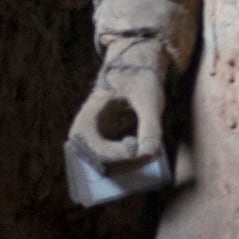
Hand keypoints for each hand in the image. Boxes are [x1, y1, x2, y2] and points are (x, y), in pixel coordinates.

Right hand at [71, 48, 167, 177]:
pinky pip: (118, 165)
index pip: (98, 153)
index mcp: (84, 125)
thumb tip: (150, 153)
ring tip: (154, 149)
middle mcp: (83, 141)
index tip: (142, 146)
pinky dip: (135, 162)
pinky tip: (150, 151)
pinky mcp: (105, 149)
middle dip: (132, 163)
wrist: (135, 68)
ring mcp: (93, 147)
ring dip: (135, 165)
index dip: (121, 155)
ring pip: (112, 170)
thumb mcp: (148, 98)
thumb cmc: (139, 80)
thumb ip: (150, 125)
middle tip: (155, 151)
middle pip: (104, 166)